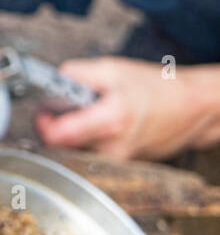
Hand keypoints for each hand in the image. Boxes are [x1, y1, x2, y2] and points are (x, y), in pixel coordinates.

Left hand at [34, 57, 219, 160]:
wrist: (190, 107)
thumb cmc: (156, 88)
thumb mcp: (112, 69)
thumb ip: (76, 74)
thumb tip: (51, 81)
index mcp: (110, 120)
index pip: (57, 136)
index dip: (43, 123)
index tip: (45, 111)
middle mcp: (112, 146)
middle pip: (63, 145)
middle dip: (59, 126)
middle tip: (67, 109)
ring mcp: (118, 160)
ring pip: (77, 151)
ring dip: (76, 133)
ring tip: (90, 115)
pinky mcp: (121, 165)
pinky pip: (93, 154)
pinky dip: (91, 140)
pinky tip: (104, 126)